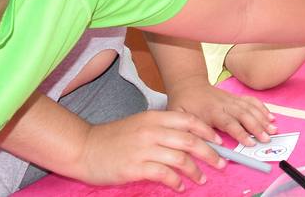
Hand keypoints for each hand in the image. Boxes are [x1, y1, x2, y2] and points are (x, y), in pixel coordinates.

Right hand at [74, 111, 221, 189]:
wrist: (84, 148)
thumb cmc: (112, 138)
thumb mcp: (139, 124)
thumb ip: (161, 128)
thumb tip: (187, 138)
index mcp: (154, 118)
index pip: (189, 121)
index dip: (208, 131)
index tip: (219, 141)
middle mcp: (152, 131)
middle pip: (190, 141)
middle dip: (210, 153)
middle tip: (221, 163)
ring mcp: (144, 149)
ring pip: (181, 159)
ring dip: (196, 171)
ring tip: (202, 178)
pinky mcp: (136, 167)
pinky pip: (164, 174)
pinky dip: (176, 181)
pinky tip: (180, 186)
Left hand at [165, 83, 274, 148]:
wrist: (188, 85)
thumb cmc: (184, 105)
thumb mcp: (182, 119)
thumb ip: (195, 132)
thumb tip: (212, 146)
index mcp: (211, 111)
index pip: (229, 123)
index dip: (240, 133)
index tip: (250, 143)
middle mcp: (225, 104)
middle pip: (244, 115)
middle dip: (257, 127)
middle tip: (267, 139)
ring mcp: (232, 99)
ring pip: (250, 108)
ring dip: (263, 119)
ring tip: (274, 130)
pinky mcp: (236, 97)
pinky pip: (251, 101)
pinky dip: (262, 108)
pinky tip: (271, 116)